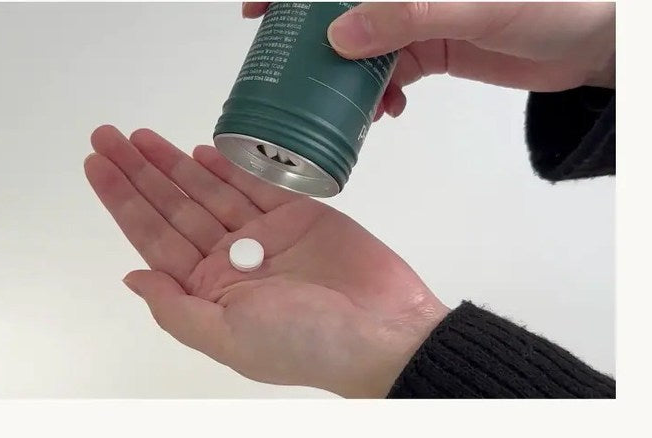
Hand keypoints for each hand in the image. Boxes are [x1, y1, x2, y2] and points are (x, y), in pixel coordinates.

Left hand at [84, 126, 447, 397]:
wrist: (384, 331)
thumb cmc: (307, 344)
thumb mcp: (229, 338)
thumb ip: (175, 309)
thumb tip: (131, 278)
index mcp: (210, 290)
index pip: (154, 237)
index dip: (123, 199)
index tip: (96, 166)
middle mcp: (231, 260)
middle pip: (174, 206)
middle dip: (139, 172)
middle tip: (107, 136)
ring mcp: (264, 235)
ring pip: (208, 190)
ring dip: (174, 162)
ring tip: (141, 136)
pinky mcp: (299, 215)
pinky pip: (255, 184)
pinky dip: (228, 166)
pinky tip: (200, 149)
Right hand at [242, 2, 614, 116]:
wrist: (593, 39)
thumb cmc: (549, 2)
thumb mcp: (474, 6)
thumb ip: (408, 16)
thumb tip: (339, 36)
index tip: (256, 12)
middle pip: (337, 13)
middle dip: (310, 45)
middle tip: (289, 77)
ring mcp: (414, 21)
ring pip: (360, 51)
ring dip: (346, 82)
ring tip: (345, 111)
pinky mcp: (429, 50)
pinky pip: (388, 75)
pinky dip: (380, 97)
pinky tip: (387, 114)